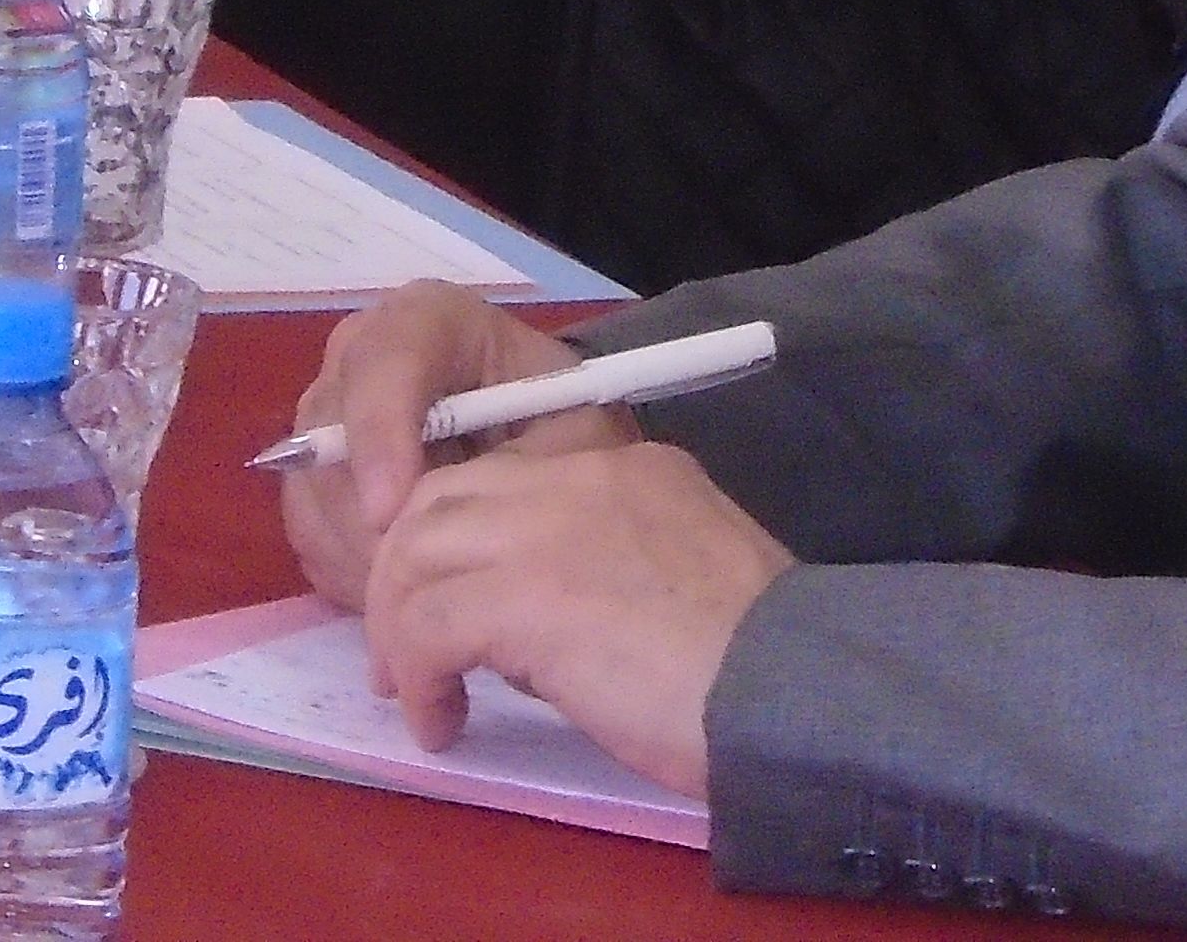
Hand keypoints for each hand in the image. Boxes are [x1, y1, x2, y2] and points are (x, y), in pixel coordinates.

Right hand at [279, 286, 617, 612]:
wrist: (542, 446)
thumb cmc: (560, 428)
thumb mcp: (570, 436)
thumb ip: (518, 463)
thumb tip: (453, 511)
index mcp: (431, 320)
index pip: (383, 359)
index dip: (379, 435)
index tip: (392, 513)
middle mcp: (363, 354)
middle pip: (330, 433)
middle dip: (366, 517)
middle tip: (416, 579)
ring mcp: (330, 412)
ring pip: (312, 490)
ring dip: (358, 553)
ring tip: (425, 589)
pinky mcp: (314, 470)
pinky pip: (308, 528)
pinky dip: (348, 569)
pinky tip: (406, 585)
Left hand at [362, 437, 785, 798]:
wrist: (787, 688)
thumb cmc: (754, 659)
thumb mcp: (680, 574)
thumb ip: (605, 565)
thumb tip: (530, 623)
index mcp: (623, 464)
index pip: (500, 475)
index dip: (456, 541)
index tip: (449, 606)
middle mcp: (577, 475)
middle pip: (437, 500)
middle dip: (404, 576)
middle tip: (407, 654)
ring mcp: (546, 529)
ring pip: (414, 553)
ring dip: (399, 627)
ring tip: (416, 693)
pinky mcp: (524, 596)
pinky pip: (425, 625)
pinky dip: (417, 677)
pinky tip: (441, 722)